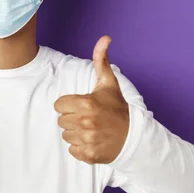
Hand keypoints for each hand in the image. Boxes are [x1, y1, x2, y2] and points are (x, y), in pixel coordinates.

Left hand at [54, 36, 128, 163]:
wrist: (135, 136)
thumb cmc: (118, 109)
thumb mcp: (109, 83)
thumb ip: (101, 60)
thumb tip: (105, 38)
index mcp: (86, 104)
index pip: (59, 105)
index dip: (69, 104)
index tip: (82, 105)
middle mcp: (85, 122)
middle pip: (61, 120)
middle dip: (72, 118)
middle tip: (88, 117)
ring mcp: (87, 140)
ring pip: (66, 136)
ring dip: (76, 133)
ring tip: (91, 129)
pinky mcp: (89, 155)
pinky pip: (72, 150)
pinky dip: (80, 148)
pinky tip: (92, 141)